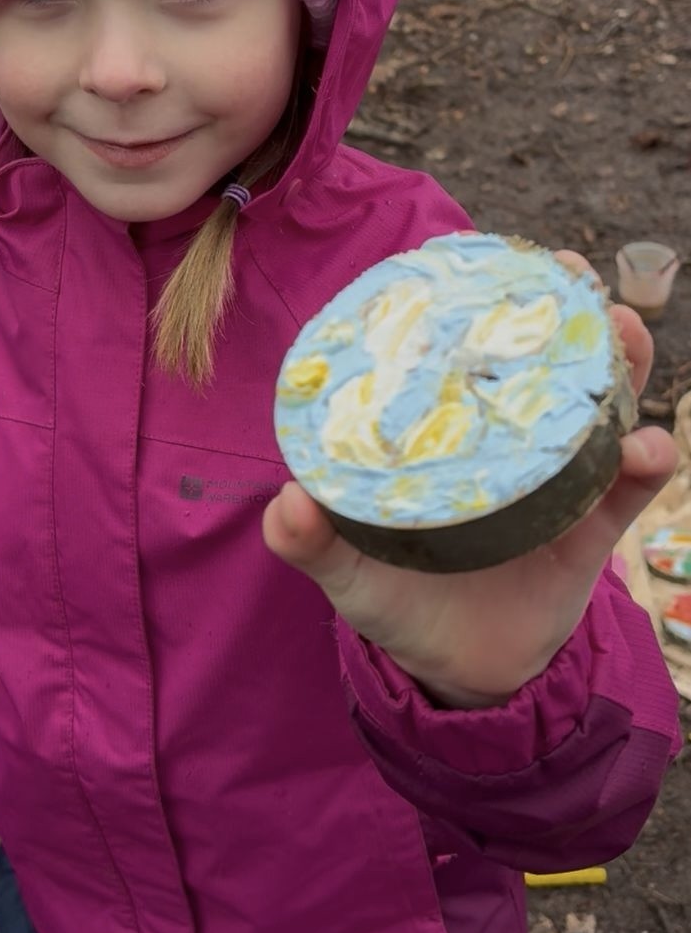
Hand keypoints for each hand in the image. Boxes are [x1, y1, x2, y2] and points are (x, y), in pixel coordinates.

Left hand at [264, 268, 676, 708]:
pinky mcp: (595, 525)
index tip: (484, 258)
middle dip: (564, 306)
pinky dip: (646, 458)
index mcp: (445, 432)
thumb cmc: (394, 600)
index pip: (462, 349)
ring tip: (622, 332)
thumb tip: (286, 504)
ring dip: (620, 360)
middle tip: (569, 273)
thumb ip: (311, 542)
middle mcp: (505, 438)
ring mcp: (556, 476)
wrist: (458, 673)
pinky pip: (630, 484)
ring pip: (599, 400)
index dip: (477, 298)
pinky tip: (643, 448)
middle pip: (542, 355)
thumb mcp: (346, 570)